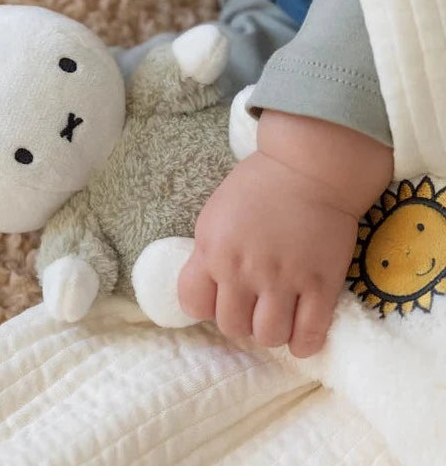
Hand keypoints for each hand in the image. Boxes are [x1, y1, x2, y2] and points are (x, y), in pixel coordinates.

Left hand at [178, 111, 392, 357]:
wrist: (309, 168)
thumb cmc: (257, 186)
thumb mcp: (213, 214)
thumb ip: (207, 253)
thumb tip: (208, 289)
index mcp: (212, 251)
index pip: (192, 304)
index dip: (204, 305)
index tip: (218, 297)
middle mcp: (243, 271)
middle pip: (232, 326)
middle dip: (239, 321)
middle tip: (251, 306)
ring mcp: (284, 280)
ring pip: (269, 336)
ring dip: (270, 333)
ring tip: (275, 317)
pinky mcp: (321, 285)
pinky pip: (310, 336)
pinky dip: (303, 344)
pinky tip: (300, 335)